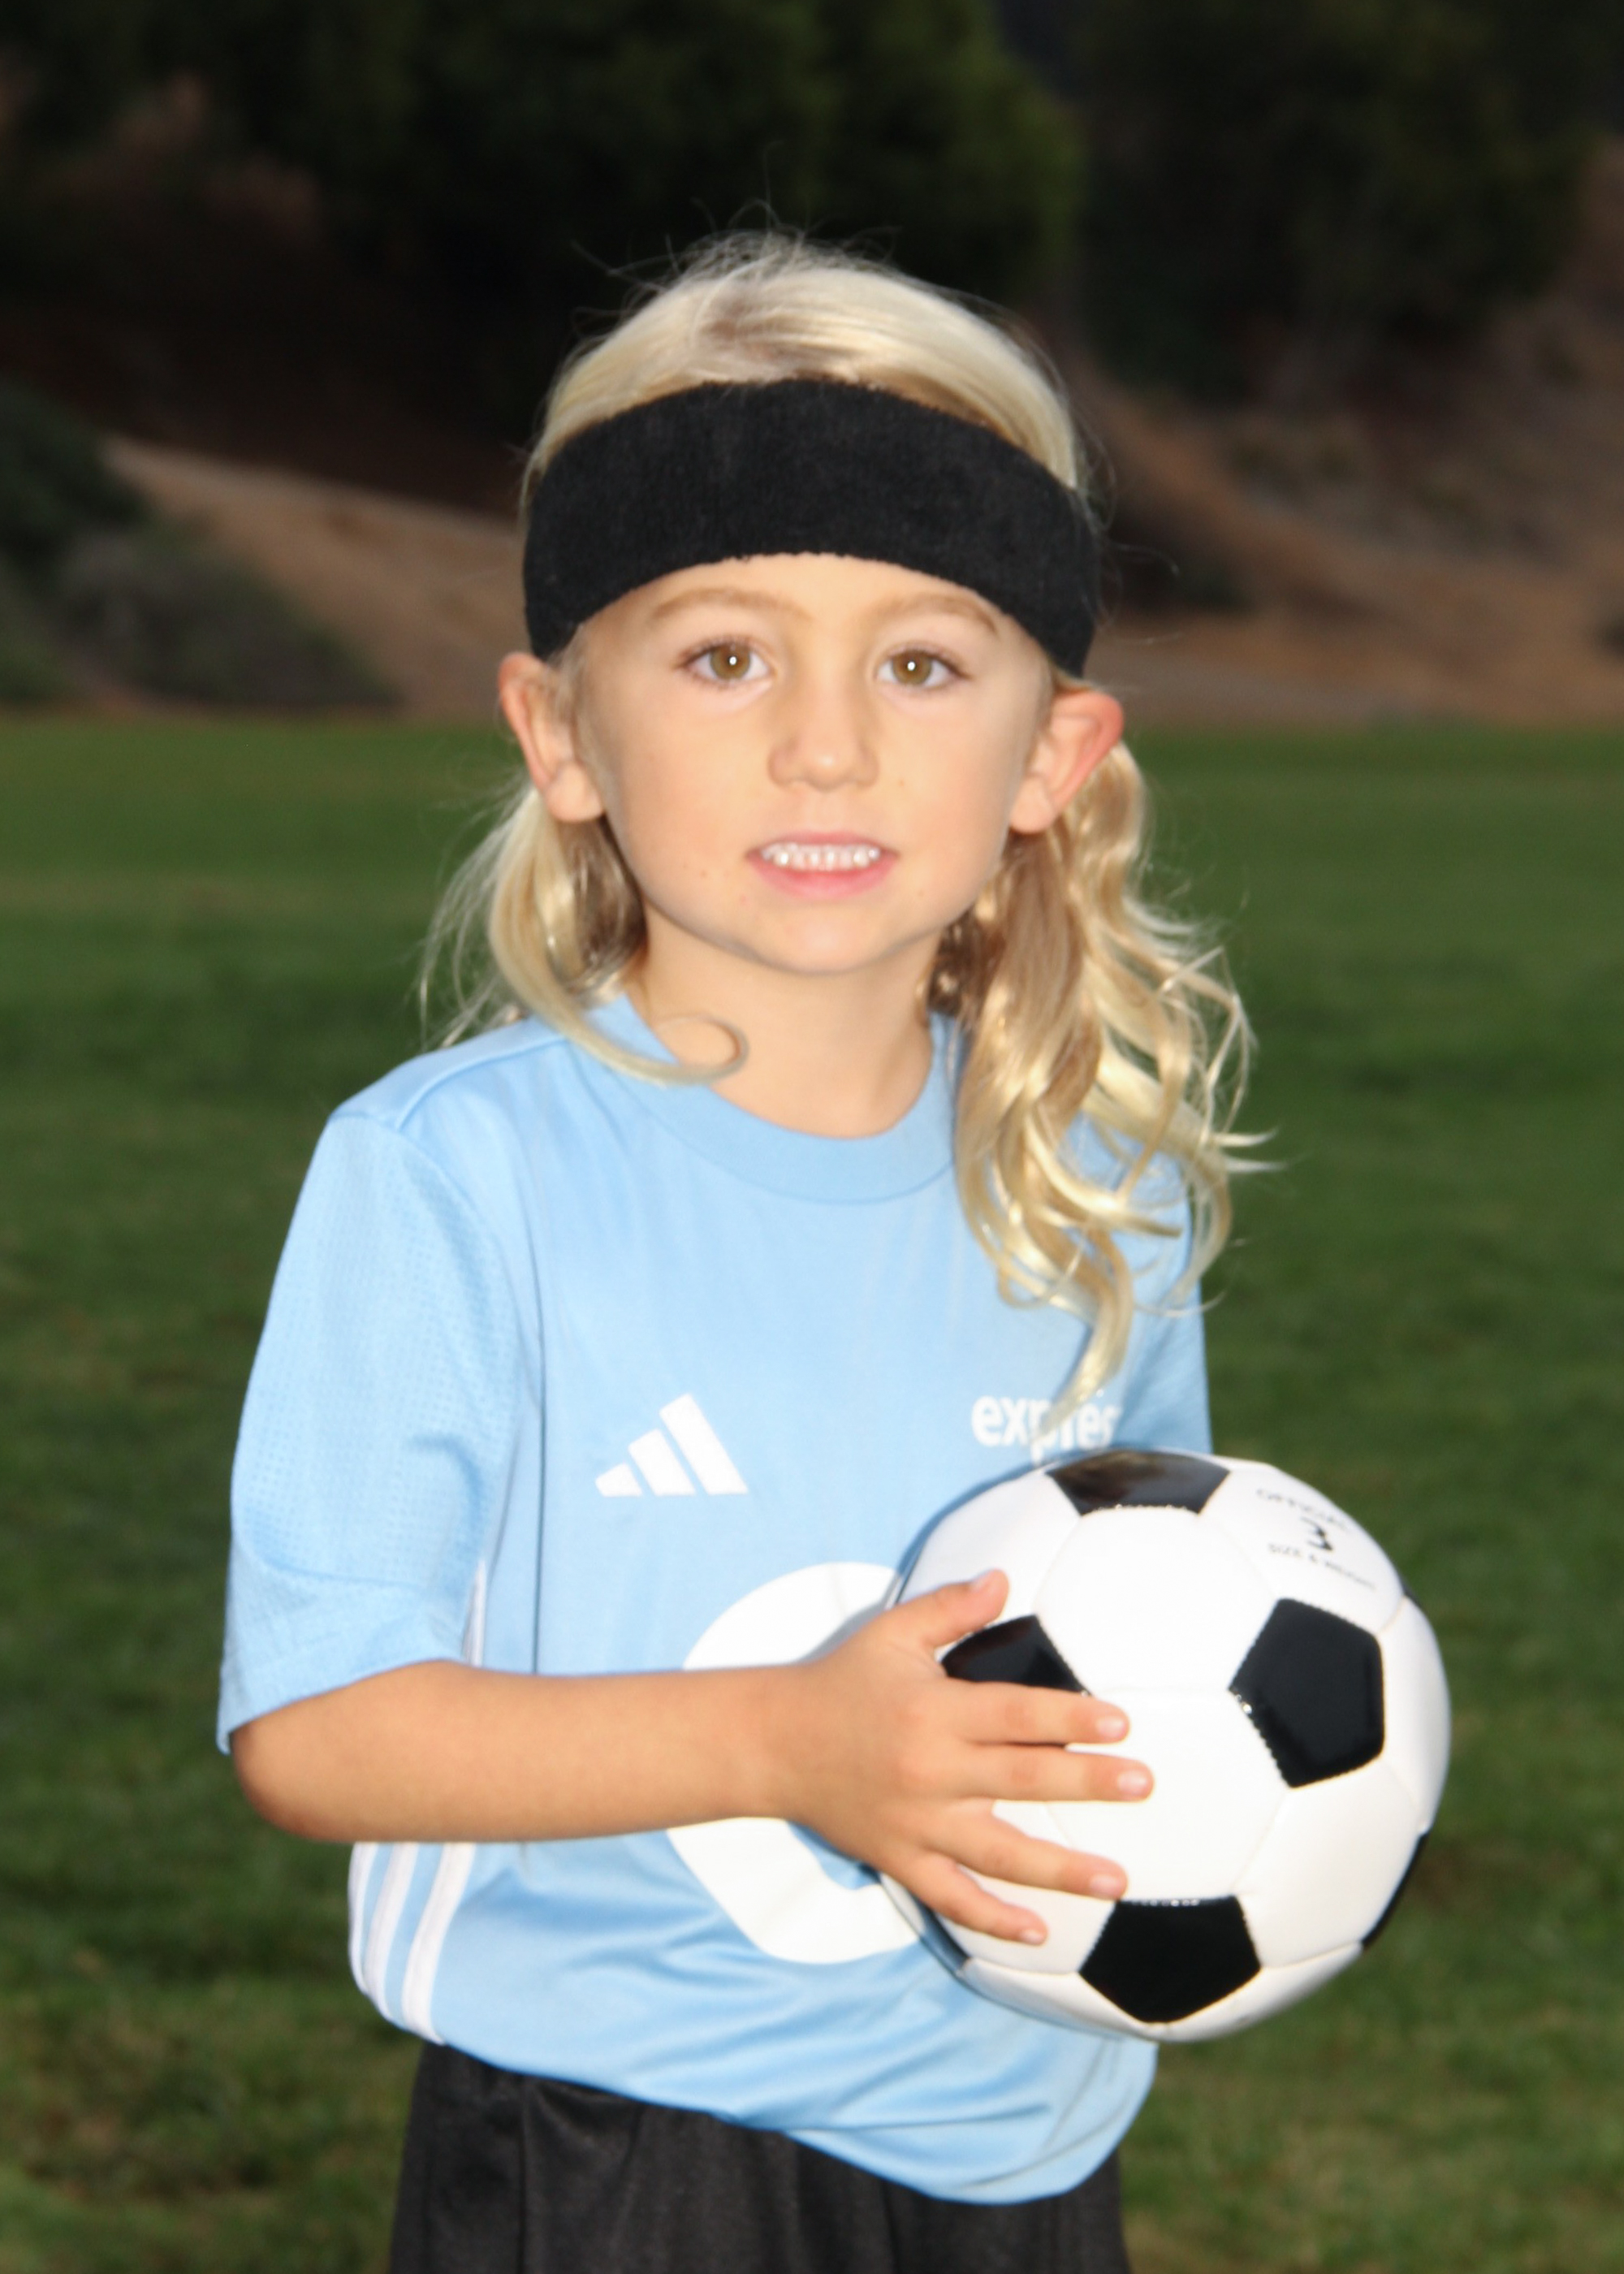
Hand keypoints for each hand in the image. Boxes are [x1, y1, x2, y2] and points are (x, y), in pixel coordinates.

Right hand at [771, 1571, 1150, 1945]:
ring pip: (998, 1852)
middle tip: (1142, 1783)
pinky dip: (993, 1919)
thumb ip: (950, 1609)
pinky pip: (952, 1898)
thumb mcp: (892, 1633)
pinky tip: (1039, 1933)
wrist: (774, 1743)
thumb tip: (1004, 1579)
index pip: (1014, 1713)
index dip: (1068, 1717)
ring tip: (1118, 1880)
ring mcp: (916, 1823)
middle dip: (1086, 1781)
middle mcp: (930, 1771)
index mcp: (933, 1711)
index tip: (1119, 1723)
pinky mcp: (900, 1860)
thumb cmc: (842, 1681)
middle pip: (1021, 1778)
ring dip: (1061, 1869)